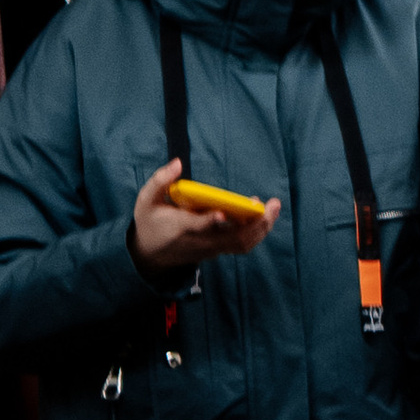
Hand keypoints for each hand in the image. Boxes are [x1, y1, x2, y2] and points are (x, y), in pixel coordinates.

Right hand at [128, 161, 279, 276]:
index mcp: (181, 227)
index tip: (223, 213)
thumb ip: (160, 180)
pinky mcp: (217, 250)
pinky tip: (262, 213)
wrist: (150, 256)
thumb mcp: (146, 200)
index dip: (210, 221)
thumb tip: (178, 163)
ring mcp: (211, 248)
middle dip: (256, 224)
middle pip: (234, 239)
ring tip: (273, 208)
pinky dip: (255, 231)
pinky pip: (240, 244)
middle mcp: (201, 241)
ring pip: (242, 244)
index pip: (198, 227)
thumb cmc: (149, 223)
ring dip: (261, 228)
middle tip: (272, 205)